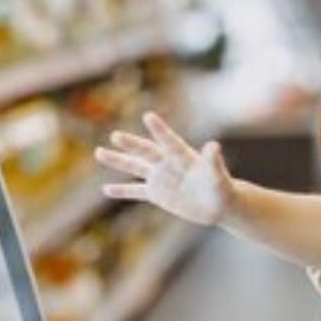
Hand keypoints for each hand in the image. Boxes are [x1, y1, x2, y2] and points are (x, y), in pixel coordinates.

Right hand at [95, 112, 231, 225]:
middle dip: (131, 144)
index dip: (159, 130)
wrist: (218, 204)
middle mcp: (168, 164)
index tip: (149, 116)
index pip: (169, 141)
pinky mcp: (157, 194)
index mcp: (183, 157)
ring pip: (135, 167)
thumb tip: (213, 145)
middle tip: (115, 135)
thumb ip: (213, 161)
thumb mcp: (217, 176)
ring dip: (118, 161)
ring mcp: (161, 178)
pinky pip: (136, 192)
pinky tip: (106, 189)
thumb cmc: (222, 188)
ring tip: (99, 152)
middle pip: (146, 151)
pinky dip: (122, 191)